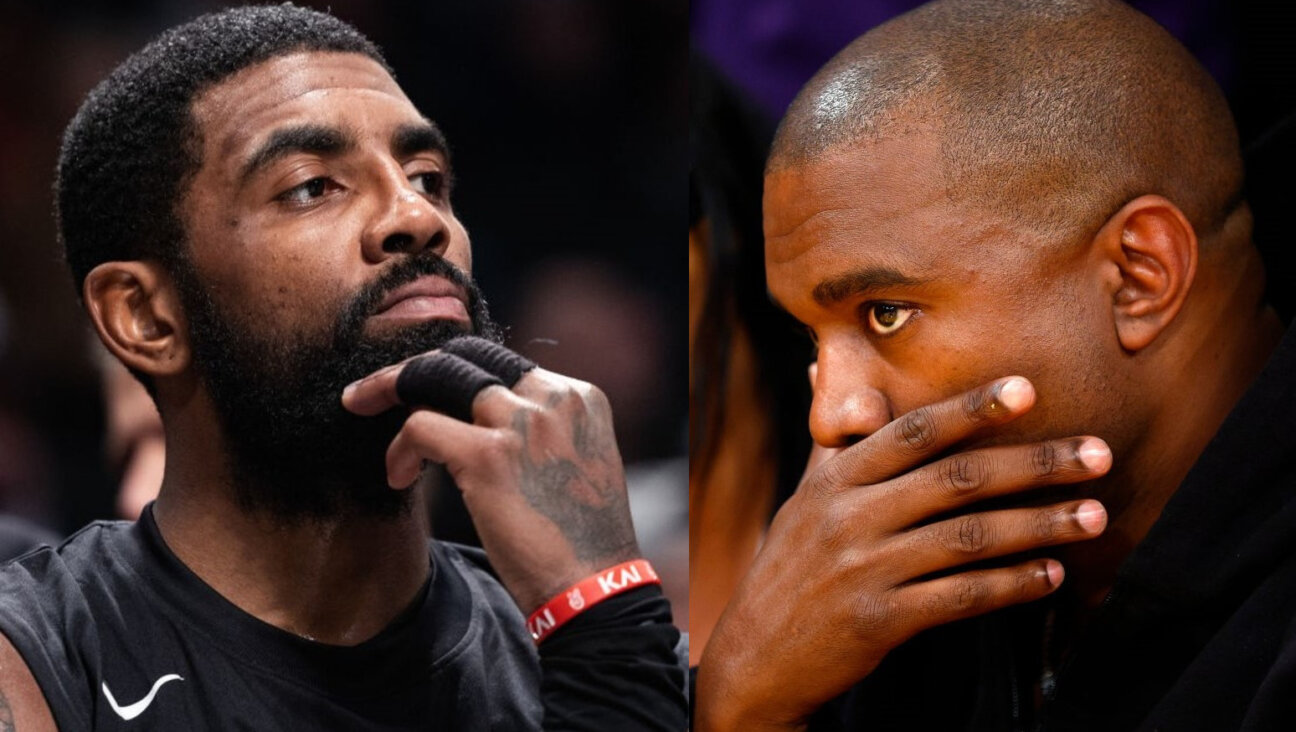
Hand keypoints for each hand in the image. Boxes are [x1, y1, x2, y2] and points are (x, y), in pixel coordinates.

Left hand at [342, 344, 639, 612]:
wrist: (595, 591)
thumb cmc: (580, 543)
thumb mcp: (575, 467)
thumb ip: (539, 433)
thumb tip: (477, 421)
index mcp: (579, 397)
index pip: (503, 361)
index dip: (456, 373)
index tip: (426, 394)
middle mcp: (555, 398)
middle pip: (470, 354)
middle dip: (415, 366)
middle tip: (371, 390)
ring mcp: (523, 423)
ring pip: (437, 374)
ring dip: (389, 388)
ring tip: (359, 408)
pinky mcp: (490, 454)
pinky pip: (420, 426)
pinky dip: (399, 448)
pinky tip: (398, 476)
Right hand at [695, 377, 1110, 730]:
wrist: (755, 656)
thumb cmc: (790, 568)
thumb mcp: (804, 500)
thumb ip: (835, 445)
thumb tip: (836, 381)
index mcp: (836, 479)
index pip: (912, 432)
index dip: (972, 409)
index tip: (1028, 389)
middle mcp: (850, 516)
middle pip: (957, 479)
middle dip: (1035, 463)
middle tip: (1098, 453)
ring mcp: (864, 569)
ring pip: (968, 538)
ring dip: (1039, 525)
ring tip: (1095, 517)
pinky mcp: (879, 621)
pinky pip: (959, 597)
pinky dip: (1010, 585)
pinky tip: (1051, 577)